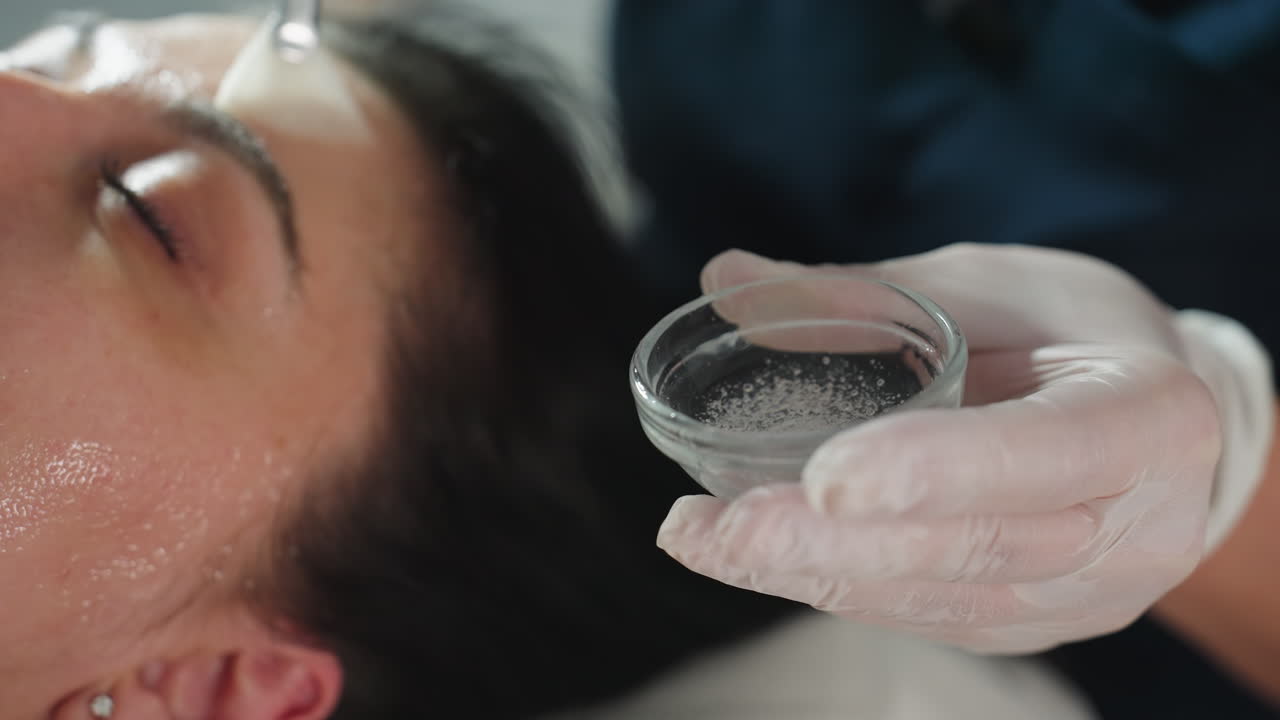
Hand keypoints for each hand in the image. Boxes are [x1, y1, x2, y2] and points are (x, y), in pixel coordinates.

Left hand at [656, 244, 1271, 652]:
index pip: (1046, 453)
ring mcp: (1081, 595)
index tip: (823, 478)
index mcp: (1150, 417)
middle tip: (719, 527)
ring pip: (937, 599)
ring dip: (808, 574)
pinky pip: (924, 616)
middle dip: (832, 544)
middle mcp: (1131, 529)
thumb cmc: (1073, 334)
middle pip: (974, 549)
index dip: (937, 469)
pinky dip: (833, 587)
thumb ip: (864, 293)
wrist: (1156, 428)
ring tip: (703, 541)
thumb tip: (722, 278)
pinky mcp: (1026, 624)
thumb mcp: (990, 284)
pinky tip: (755, 561)